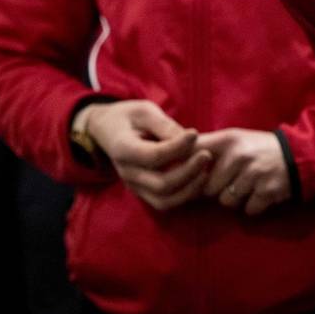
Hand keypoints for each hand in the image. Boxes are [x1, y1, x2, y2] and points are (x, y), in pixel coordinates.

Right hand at [83, 100, 209, 211]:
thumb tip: (190, 138)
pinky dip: (184, 195)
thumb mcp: (144, 111)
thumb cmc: (128, 117)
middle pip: (161, 184)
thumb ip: (164, 125)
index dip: (177, 147)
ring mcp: (134, 186)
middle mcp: (127, 173)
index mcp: (122, 149)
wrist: (108, 130)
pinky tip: (198, 179)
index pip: (153, 156)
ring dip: (189, 188)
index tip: (194, 133)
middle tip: (206, 154)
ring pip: (165, 200)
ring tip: (206, 169)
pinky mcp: (143, 192)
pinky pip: (165, 202)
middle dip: (188, 171)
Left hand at [196, 128, 290, 214]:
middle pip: (208, 188)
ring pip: (227, 202)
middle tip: (228, 182)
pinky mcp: (268, 191)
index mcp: (227, 140)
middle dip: (216, 189)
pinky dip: (252, 206)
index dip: (188, 171)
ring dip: (233, 199)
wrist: (296, 155)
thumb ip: (205, 145)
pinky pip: (248, 210)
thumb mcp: (232, 138)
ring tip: (245, 186)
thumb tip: (173, 156)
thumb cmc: (256, 148)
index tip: (189, 176)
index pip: (194, 156)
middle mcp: (239, 156)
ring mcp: (254, 174)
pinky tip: (258, 193)